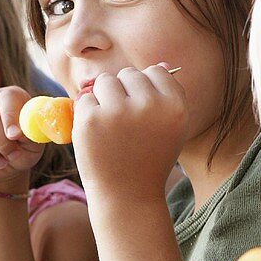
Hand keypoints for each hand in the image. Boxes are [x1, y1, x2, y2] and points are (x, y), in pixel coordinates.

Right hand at [0, 86, 42, 189]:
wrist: (1, 165)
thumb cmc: (21, 149)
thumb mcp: (32, 144)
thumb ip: (30, 135)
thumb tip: (20, 131)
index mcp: (10, 96)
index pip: (8, 98)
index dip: (10, 117)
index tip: (15, 136)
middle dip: (0, 142)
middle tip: (8, 158)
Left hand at [73, 65, 185, 200]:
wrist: (127, 195)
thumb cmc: (148, 159)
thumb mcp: (169, 129)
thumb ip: (166, 97)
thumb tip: (159, 64)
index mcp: (175, 106)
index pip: (155, 72)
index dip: (146, 91)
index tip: (144, 115)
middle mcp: (149, 105)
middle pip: (129, 74)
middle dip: (123, 94)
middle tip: (126, 127)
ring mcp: (118, 111)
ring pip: (105, 81)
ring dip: (103, 99)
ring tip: (111, 128)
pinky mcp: (91, 119)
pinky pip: (85, 99)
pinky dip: (87, 114)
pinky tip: (97, 136)